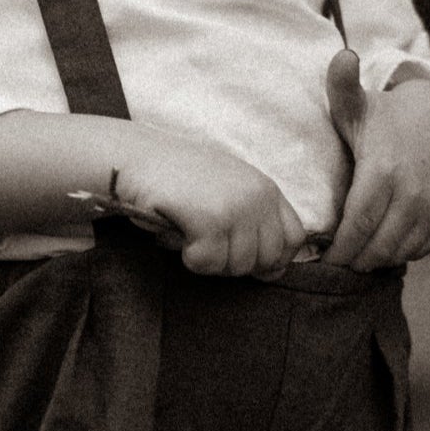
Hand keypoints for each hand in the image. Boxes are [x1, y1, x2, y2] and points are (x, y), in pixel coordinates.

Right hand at [113, 128, 306, 276]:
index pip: (294, 238)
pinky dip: (188, 257)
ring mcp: (236, 207)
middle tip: (206, 244)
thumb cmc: (175, 179)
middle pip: (266, 259)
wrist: (135, 158)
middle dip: (235, 263)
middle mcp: (258, 195)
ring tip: (188, 232)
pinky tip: (176, 233)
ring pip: (235, 266)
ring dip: (208, 259)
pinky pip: (207, 263)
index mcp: (265, 187)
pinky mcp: (211, 220)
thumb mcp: (226, 190)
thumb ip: (254, 221)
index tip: (248, 262)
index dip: (275, 259)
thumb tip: (274, 272)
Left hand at [324, 57, 429, 269]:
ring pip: (400, 251)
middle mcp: (413, 193)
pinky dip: (402, 251)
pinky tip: (386, 244)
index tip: (325, 259)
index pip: (356, 227)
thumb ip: (342, 85)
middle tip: (339, 262)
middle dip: (355, 259)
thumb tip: (342, 55)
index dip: (340, 249)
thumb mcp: (357, 102)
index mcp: (383, 172)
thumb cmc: (382, 114)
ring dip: (377, 258)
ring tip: (359, 255)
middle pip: (377, 245)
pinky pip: (421, 247)